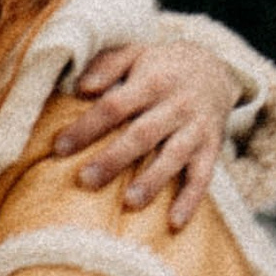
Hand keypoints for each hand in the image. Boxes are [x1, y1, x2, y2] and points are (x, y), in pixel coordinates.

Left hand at [53, 37, 241, 224]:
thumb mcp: (136, 53)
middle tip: (86, 181)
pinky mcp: (212, 148)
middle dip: (114, 158)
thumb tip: (83, 88)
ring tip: (129, 203)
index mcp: (153, 81)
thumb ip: (108, 66)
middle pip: (142, 134)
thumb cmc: (162, 67)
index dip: (87, 127)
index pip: (115, 105)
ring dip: (152, 181)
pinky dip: (190, 200)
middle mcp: (176, 105)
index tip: (59, 148)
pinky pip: (203, 177)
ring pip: (173, 157)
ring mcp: (196, 129)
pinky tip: (174, 223)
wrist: (215, 69)